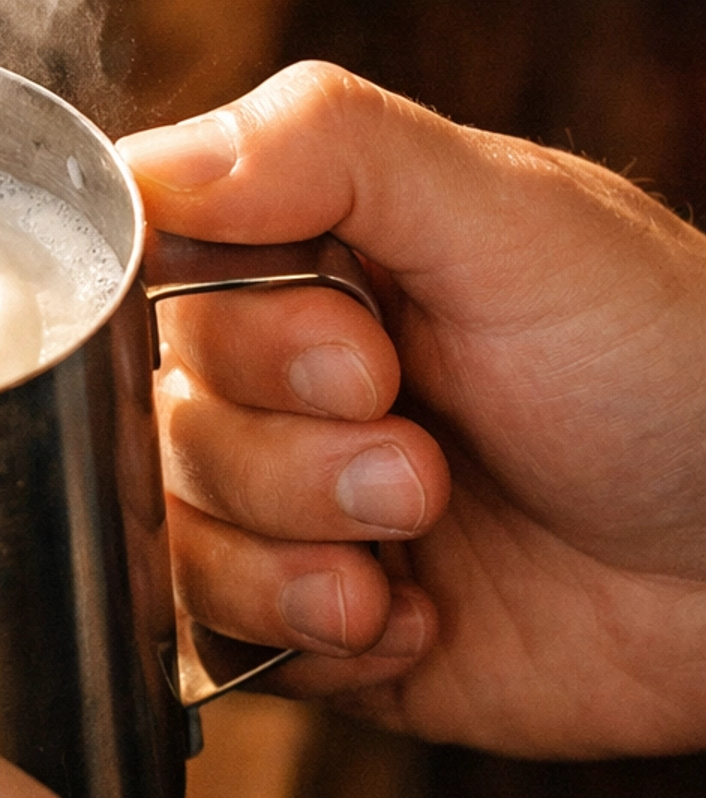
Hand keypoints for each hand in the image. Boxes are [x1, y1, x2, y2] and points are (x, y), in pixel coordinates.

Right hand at [121, 62, 705, 756]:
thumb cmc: (670, 363)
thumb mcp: (518, 221)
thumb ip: (332, 149)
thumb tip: (150, 164)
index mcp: (314, 249)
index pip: (145, 261)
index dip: (217, 322)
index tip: (353, 348)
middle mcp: (283, 374)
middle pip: (147, 414)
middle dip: (286, 449)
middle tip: (419, 448)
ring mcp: (293, 504)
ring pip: (170, 534)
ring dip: (292, 548)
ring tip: (422, 534)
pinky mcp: (313, 629)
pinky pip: (220, 647)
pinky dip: (313, 640)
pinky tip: (417, 618)